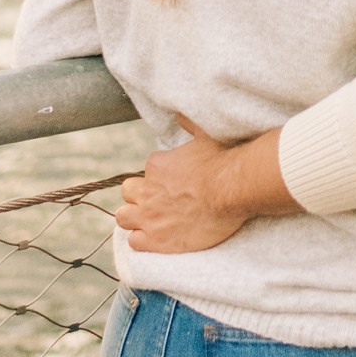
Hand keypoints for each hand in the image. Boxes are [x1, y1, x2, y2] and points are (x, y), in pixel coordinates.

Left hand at [116, 118, 299, 252]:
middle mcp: (147, 191)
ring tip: (153, 220)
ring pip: (123, 217)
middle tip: (158, 200)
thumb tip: (179, 114)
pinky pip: (134, 242)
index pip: (147, 170)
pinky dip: (142, 240)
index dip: (160, 177)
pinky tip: (157, 238)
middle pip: (128, 192)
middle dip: (139, 195)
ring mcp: (150, 217)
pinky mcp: (156, 241)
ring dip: (135, 218)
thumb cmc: (222, 163)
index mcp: (156, 165)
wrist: (232, 192)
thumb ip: (189, 124)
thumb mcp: (205, 136)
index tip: (175, 182)